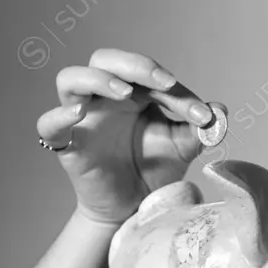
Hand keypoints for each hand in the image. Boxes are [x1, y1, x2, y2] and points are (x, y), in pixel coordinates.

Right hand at [35, 48, 221, 224]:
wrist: (135, 208)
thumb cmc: (155, 170)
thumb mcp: (183, 147)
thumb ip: (199, 129)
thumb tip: (220, 112)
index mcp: (134, 92)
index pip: (148, 74)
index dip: (175, 89)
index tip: (200, 114)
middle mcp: (105, 98)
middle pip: (104, 59)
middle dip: (135, 64)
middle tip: (164, 83)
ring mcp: (82, 119)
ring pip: (70, 79)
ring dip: (98, 79)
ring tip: (125, 93)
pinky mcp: (67, 144)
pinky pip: (48, 124)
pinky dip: (59, 116)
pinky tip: (78, 115)